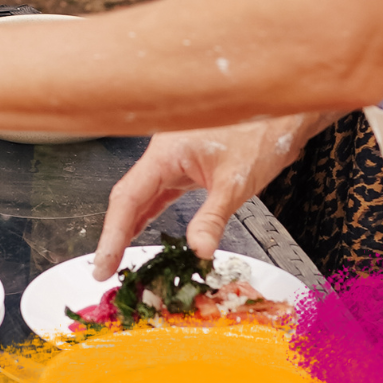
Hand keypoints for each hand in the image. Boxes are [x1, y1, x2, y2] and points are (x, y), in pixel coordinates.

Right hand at [92, 114, 324, 279]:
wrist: (280, 113)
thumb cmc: (260, 133)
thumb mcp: (236, 181)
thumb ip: (213, 217)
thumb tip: (197, 250)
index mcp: (165, 152)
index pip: (128, 198)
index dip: (112, 234)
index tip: (102, 263)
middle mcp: (163, 153)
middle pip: (127, 197)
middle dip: (113, 235)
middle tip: (103, 269)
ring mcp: (172, 159)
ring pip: (141, 196)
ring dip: (128, 227)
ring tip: (117, 258)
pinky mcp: (185, 165)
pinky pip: (158, 193)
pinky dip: (148, 215)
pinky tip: (142, 231)